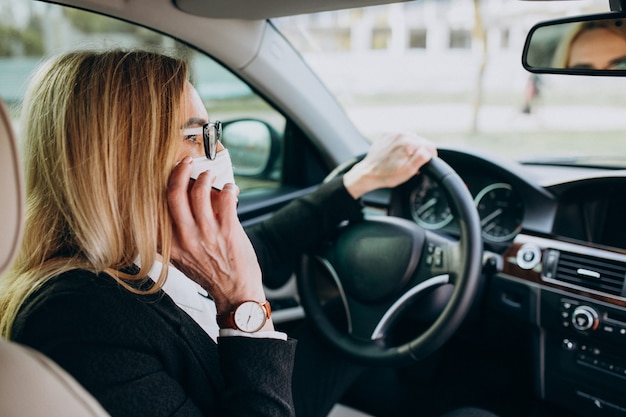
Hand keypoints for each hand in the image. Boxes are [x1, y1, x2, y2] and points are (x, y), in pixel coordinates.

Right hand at [166, 157, 268, 321]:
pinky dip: (228, 189)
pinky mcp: (228, 231)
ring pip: (200, 192)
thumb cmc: (211, 276)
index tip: (162, 174)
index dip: (158, 187)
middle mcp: (186, 238)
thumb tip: (180, 204)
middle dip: (180, 171)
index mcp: (170, 245)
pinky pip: (226, 199)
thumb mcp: (182, 260)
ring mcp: (207, 234)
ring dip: (206, 177)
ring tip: (210, 176)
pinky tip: (229, 189)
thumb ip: (174, 237)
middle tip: (186, 162)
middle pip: (174, 195)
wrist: (235, 294)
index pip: (154, 210)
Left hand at [343, 132, 436, 198]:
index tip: (423, 164)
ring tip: (401, 159)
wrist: (368, 173)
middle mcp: (401, 134)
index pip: (430, 146)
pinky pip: (401, 137)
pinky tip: (395, 154)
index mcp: (408, 143)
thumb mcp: (408, 171)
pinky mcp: (387, 134)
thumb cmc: (387, 175)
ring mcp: (393, 133)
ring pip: (411, 138)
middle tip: (410, 163)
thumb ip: (422, 158)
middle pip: (421, 141)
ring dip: (410, 148)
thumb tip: (429, 151)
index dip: (430, 156)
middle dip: (419, 152)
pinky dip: (401, 144)